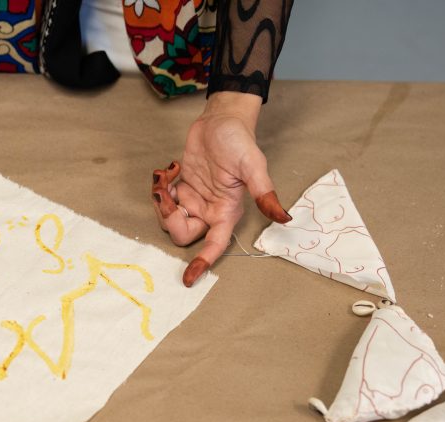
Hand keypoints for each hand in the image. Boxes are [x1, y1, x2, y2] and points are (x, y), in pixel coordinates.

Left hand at [152, 92, 291, 286]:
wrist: (222, 119)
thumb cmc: (239, 140)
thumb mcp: (253, 165)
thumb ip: (265, 193)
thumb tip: (284, 218)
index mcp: (227, 212)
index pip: (214, 245)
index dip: (202, 263)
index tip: (188, 279)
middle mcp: (210, 211)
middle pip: (183, 234)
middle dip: (168, 218)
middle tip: (165, 193)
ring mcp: (195, 201)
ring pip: (170, 219)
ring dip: (160, 201)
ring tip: (165, 176)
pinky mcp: (183, 188)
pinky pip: (164, 201)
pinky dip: (160, 188)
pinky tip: (168, 171)